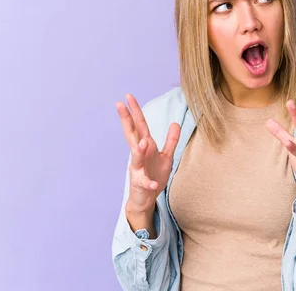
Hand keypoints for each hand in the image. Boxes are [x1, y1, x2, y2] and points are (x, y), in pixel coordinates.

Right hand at [116, 94, 180, 214]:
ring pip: (136, 158)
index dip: (134, 111)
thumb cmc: (154, 174)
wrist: (145, 199)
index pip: (139, 126)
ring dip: (139, 151)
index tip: (128, 97)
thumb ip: (170, 140)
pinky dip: (149, 183)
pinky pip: (146, 183)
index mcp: (145, 147)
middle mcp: (138, 156)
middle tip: (120, 104)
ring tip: (143, 142)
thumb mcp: (165, 156)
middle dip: (126, 120)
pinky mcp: (142, 184)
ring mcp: (138, 170)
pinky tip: (152, 184)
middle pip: (132, 135)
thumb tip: (175, 123)